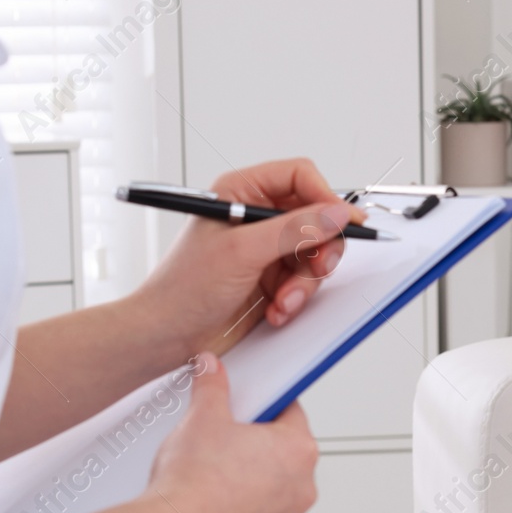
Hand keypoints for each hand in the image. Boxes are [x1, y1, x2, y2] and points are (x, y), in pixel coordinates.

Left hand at [136, 159, 363, 357]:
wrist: (168, 335)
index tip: (343, 223)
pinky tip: (276, 309)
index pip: (299, 177)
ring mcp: (265, 248)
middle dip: (319, 248)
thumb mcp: (243, 252)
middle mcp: (255, 216)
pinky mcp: (271, 277)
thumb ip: (294, 229)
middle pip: (315, 217)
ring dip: (305, 282)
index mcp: (241, 192)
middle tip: (315, 268)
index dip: (325, 198)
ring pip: (314, 253)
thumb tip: (335, 213)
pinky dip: (296, 298)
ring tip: (284, 299)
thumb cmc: (184, 288)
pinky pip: (304, 280)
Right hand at [147, 352, 318, 512]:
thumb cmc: (195, 480)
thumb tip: (211, 368)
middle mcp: (303, 486)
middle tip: (224, 436)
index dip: (265, 402)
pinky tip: (213, 499)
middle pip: (283, 450)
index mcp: (299, 449)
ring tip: (215, 470)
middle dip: (256, 441)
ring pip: (273, 485)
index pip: (291, 411)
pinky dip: (242, 507)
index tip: (250, 403)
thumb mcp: (202, 417)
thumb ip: (212, 386)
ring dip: (251, 476)